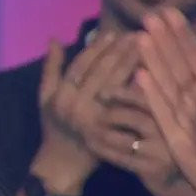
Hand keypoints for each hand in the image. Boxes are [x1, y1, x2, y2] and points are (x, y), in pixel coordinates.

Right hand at [36, 32, 139, 189]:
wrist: (62, 163)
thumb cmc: (55, 127)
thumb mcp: (45, 97)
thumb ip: (51, 68)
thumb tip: (54, 38)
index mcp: (60, 93)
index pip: (81, 65)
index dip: (97, 48)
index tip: (112, 32)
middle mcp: (75, 104)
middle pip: (100, 72)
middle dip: (118, 51)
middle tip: (137, 34)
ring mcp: (92, 118)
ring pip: (114, 85)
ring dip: (130, 64)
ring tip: (145, 47)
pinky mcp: (107, 130)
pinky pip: (124, 105)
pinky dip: (137, 88)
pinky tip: (150, 74)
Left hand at [90, 86, 195, 195]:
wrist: (187, 189)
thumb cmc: (172, 151)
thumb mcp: (167, 127)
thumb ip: (154, 107)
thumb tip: (132, 81)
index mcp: (173, 118)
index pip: (148, 100)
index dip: (124, 94)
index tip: (104, 93)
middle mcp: (170, 133)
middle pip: (135, 118)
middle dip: (111, 114)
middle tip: (95, 115)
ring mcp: (161, 153)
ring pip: (126, 138)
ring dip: (103, 132)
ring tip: (88, 129)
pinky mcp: (150, 170)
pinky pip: (121, 157)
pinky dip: (104, 150)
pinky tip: (92, 145)